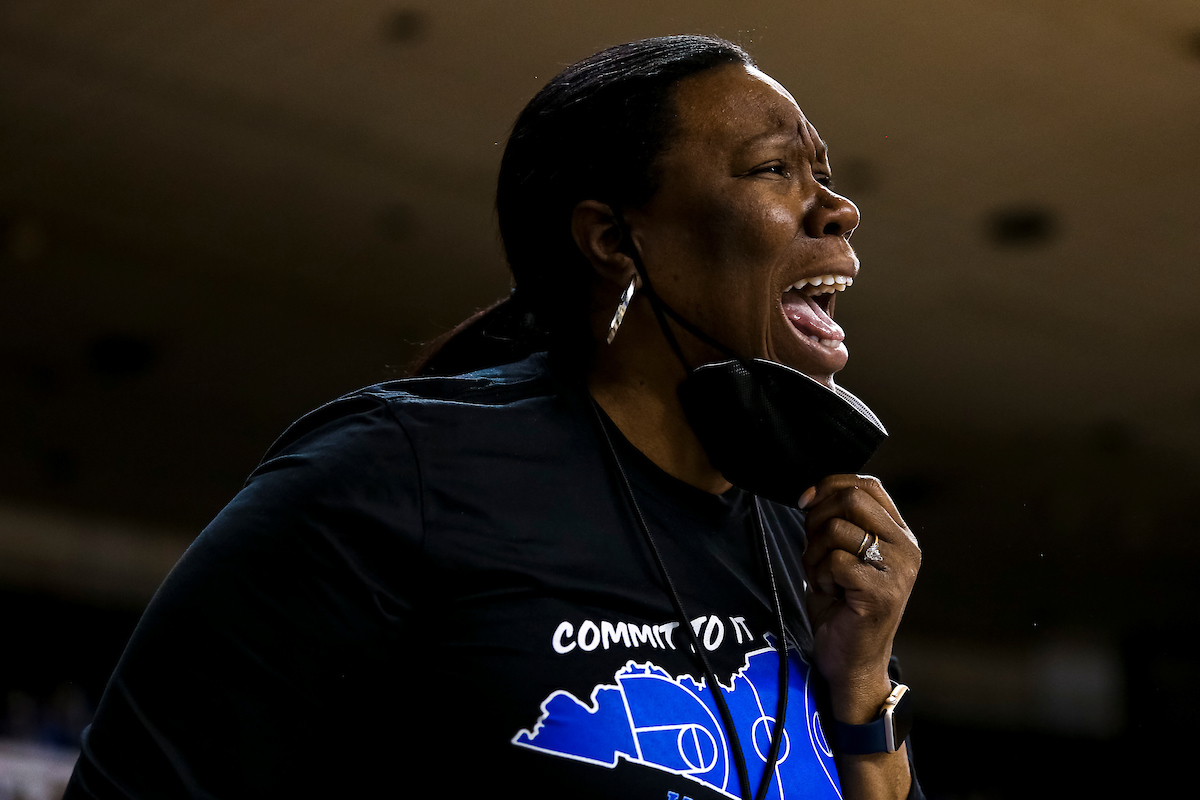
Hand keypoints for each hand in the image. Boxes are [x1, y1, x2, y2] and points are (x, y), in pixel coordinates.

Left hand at [799, 474, 919, 722]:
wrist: (851, 662)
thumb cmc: (841, 607)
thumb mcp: (841, 555)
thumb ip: (836, 522)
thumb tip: (810, 494)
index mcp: (899, 534)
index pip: (867, 485)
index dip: (830, 485)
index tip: (805, 501)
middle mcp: (906, 548)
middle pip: (851, 498)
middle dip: (817, 519)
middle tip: (813, 550)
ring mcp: (897, 570)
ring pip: (836, 530)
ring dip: (814, 554)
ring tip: (824, 578)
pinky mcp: (881, 592)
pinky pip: (834, 561)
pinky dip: (819, 576)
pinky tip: (831, 594)